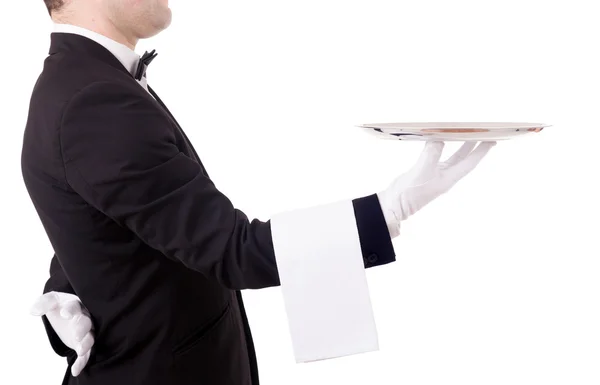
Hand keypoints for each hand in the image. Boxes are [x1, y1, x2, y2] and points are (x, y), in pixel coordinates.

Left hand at [31, 291, 94, 376]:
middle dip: (82, 328)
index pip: (74, 306)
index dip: (70, 310)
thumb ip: (43, 303)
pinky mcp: (84, 344)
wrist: (69, 315)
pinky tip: (75, 370)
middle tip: (77, 335)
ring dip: (86, 344)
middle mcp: (84, 318)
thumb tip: (33, 311)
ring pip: (89, 337)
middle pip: (86, 322)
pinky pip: (86, 354)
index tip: (65, 314)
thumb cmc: (61, 307)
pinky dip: (82, 362)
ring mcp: (86, 332)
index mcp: (75, 305)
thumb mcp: (51, 301)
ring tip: (81, 351)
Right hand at [377, 141, 495, 236]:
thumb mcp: (422, 170)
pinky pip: (437, 156)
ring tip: (464, 133)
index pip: (469, 162)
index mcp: (449, 178)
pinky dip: (441, 147)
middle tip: (481, 132)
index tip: (491, 140)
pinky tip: (439, 140)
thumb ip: (432, 153)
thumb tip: (439, 138)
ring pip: (451, 157)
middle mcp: (445, 176)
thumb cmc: (410, 193)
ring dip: (458, 145)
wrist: (393, 205)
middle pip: (463, 159)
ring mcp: (435, 175)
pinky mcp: (424, 173)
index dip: (481, 151)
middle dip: (472, 145)